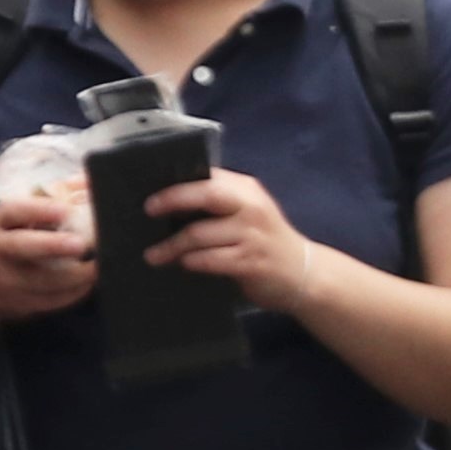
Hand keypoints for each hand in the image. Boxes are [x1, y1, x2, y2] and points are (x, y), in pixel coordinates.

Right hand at [0, 183, 96, 325]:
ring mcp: (6, 280)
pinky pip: (48, 302)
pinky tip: (88, 283)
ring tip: (96, 266)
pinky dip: (72, 294)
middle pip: (22, 246)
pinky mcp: (18, 304)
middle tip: (81, 244)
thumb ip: (52, 199)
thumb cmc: (13, 238)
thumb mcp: (20, 218)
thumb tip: (89, 183)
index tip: (64, 209)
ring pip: (40, 281)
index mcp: (0, 223)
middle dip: (53, 245)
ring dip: (73, 276)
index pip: (12, 211)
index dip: (38, 208)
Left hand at [147, 164, 323, 309]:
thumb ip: (219, 204)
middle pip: (206, 195)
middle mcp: (250, 207)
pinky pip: (211, 260)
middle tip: (147, 210)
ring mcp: (252, 235)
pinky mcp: (250, 262)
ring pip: (201, 234)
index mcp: (245, 190)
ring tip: (153, 255)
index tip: (152, 192)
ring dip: (172, 245)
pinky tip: (182, 264)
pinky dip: (192, 262)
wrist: (302, 272)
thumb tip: (171, 204)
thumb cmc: (264, 240)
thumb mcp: (247, 212)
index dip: (178, 183)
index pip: (208, 177)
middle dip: (173, 200)